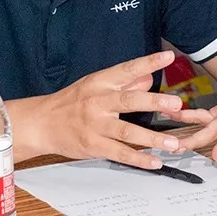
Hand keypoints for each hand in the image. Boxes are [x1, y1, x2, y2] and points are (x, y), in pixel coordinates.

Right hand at [38, 51, 183, 168]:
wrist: (41, 123)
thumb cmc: (70, 102)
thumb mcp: (94, 85)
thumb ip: (123, 83)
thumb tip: (148, 78)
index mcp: (100, 82)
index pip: (127, 69)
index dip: (148, 62)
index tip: (167, 56)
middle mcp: (98, 101)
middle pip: (128, 100)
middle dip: (154, 102)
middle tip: (176, 103)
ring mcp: (95, 125)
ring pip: (126, 131)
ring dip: (152, 138)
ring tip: (174, 143)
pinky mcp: (92, 145)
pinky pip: (119, 152)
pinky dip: (138, 158)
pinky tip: (155, 161)